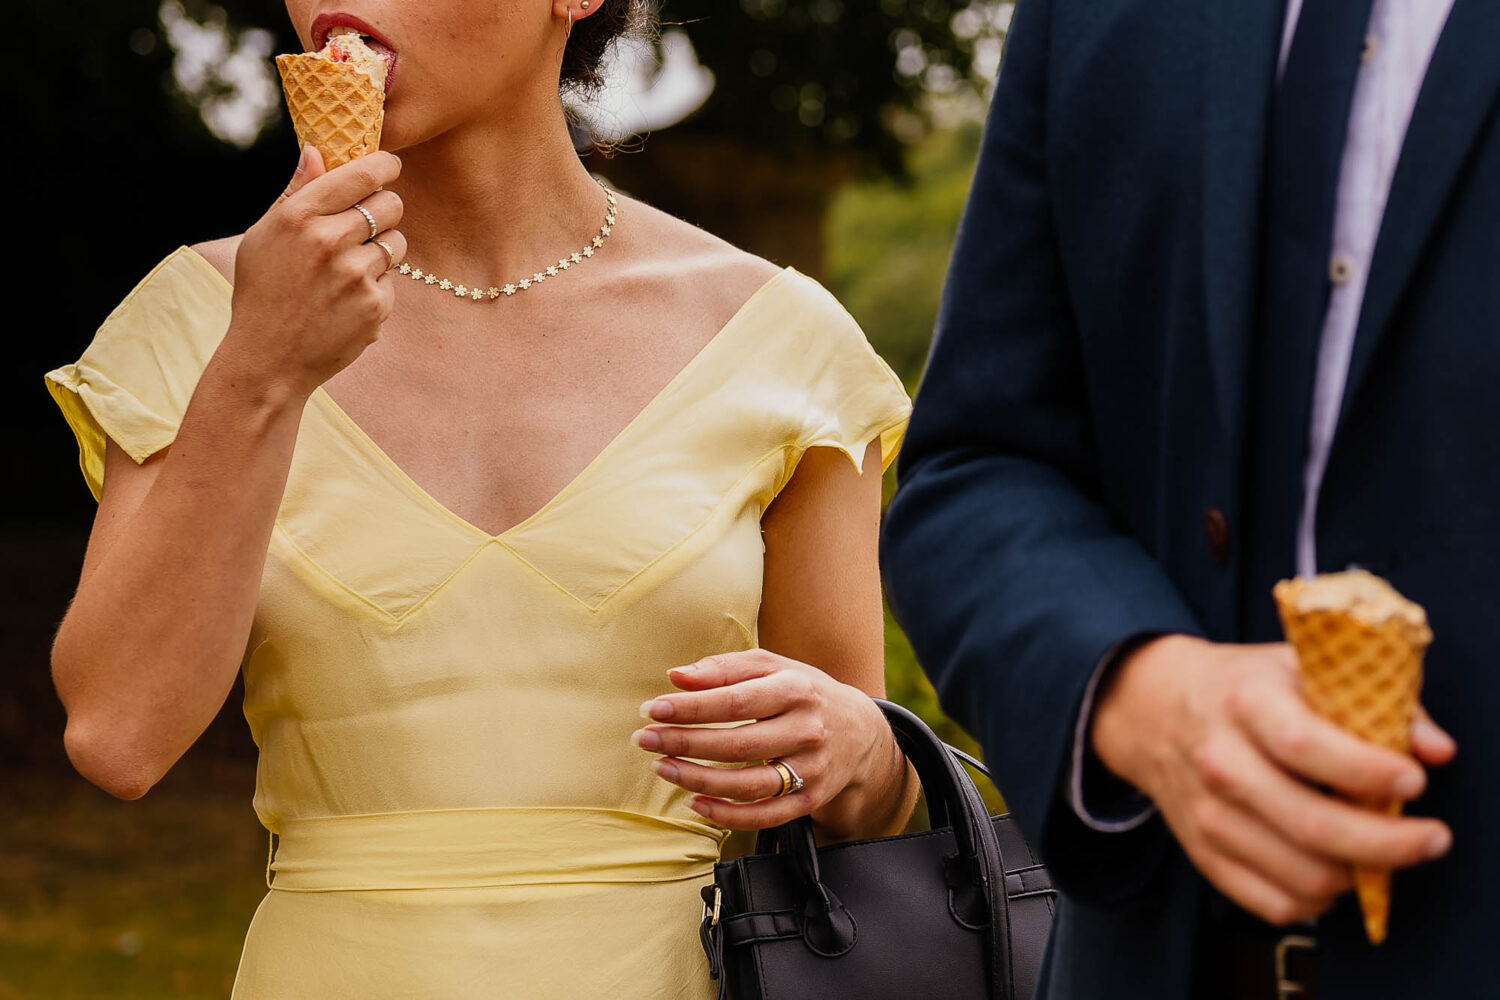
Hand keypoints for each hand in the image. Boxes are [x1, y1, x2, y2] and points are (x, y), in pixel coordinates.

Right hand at [220, 146, 406, 398]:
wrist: (268, 359)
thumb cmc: (263, 292)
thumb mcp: (265, 237)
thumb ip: (295, 193)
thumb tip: (316, 150)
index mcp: (297, 216)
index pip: (360, 174)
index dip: (384, 166)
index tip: (391, 166)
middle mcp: (327, 240)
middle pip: (390, 204)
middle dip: (385, 211)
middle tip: (367, 226)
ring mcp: (354, 273)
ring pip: (397, 242)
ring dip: (383, 251)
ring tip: (348, 271)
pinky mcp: (374, 304)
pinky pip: (392, 281)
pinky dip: (376, 289)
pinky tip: (346, 303)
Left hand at [630, 649, 899, 831]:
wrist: (858, 731)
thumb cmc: (801, 692)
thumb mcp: (772, 667)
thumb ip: (724, 668)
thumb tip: (676, 677)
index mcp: (795, 689)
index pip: (736, 701)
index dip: (692, 707)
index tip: (653, 709)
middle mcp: (806, 730)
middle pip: (738, 745)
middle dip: (685, 743)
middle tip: (645, 739)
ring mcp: (811, 769)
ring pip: (748, 785)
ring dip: (698, 779)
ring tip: (663, 767)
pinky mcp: (810, 799)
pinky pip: (765, 816)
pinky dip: (727, 815)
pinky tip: (696, 802)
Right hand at [1092, 635, 1456, 925]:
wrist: (1151, 707)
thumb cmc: (1239, 686)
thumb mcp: (1299, 667)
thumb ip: (1375, 702)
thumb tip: (1435, 750)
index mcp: (1245, 702)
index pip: (1306, 746)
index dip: (1369, 772)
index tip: (1413, 782)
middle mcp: (1219, 761)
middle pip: (1312, 825)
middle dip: (1389, 843)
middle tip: (1429, 838)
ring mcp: (1207, 813)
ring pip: (1301, 876)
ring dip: (1357, 874)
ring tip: (1377, 852)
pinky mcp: (1201, 852)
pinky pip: (1272, 903)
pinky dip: (1316, 900)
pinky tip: (1331, 871)